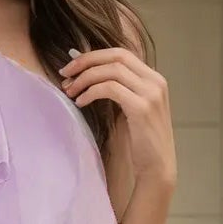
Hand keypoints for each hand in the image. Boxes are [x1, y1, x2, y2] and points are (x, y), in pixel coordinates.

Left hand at [59, 39, 175, 188]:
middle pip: (116, 56)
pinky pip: (110, 89)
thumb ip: (117, 90)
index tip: (72, 66)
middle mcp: (155, 81)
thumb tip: (88, 75)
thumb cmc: (141, 144)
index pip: (121, 54)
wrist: (157, 169)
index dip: (94, 56)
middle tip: (65, 73)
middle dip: (86, 61)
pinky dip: (91, 92)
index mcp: (154, 79)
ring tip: (70, 91)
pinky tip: (80, 102)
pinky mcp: (142, 108)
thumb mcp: (130, 110)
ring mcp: (151, 93)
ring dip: (85, 78)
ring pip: (112, 70)